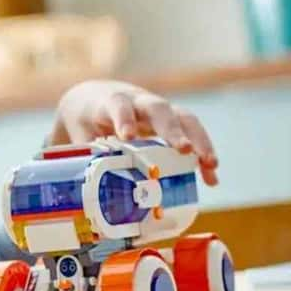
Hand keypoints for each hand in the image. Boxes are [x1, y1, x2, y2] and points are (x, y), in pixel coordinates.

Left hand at [49, 80, 218, 184]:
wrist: (93, 98)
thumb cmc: (85, 120)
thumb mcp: (79, 134)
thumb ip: (86, 157)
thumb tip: (89, 192)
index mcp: (111, 102)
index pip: (119, 105)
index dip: (124, 118)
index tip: (128, 135)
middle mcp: (139, 102)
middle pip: (159, 109)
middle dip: (173, 129)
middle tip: (185, 149)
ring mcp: (159, 111)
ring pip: (184, 119)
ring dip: (200, 141)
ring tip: (210, 166)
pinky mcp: (171, 121)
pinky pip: (192, 134)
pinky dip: (202, 155)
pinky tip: (211, 178)